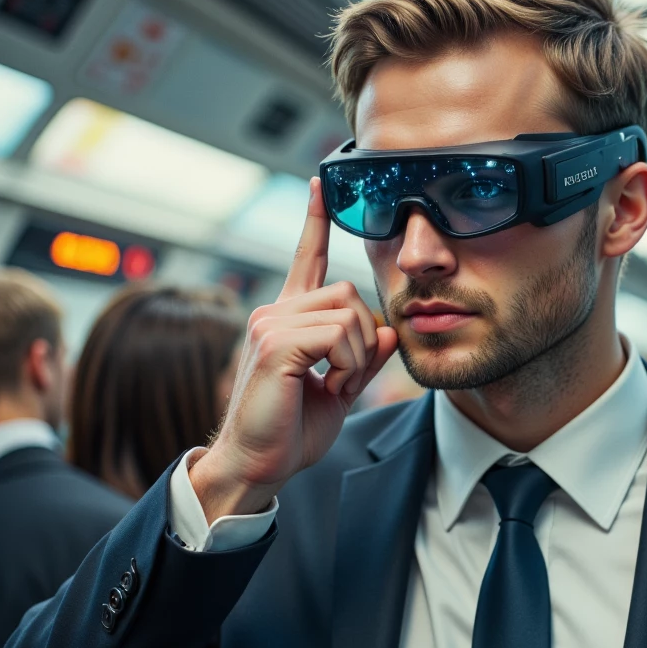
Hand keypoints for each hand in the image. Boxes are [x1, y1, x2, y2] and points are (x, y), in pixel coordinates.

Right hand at [190, 177, 397, 519]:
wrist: (259, 464)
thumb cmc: (291, 432)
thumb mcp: (340, 390)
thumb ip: (363, 357)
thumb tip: (387, 329)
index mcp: (288, 319)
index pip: (307, 260)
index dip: (315, 223)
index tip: (319, 183)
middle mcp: (274, 312)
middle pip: (350, 292)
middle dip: (362, 339)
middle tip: (342, 381)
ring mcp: (270, 323)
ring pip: (348, 312)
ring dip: (355, 357)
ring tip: (331, 387)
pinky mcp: (274, 341)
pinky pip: (338, 335)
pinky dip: (347, 365)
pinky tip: (327, 387)